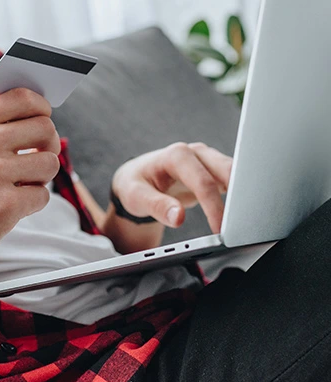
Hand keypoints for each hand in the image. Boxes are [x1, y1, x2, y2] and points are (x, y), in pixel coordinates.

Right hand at [0, 88, 60, 268]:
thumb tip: (31, 108)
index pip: (23, 98)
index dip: (42, 108)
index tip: (42, 119)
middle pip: (45, 128)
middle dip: (49, 144)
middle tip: (39, 156)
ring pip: (50, 162)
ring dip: (42, 176)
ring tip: (22, 183)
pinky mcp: (5, 205)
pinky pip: (43, 195)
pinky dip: (32, 202)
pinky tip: (12, 204)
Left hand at [111, 142, 232, 233]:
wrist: (136, 177)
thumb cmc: (135, 184)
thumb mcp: (136, 196)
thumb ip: (157, 206)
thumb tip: (178, 217)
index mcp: (176, 155)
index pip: (203, 182)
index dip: (214, 206)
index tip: (221, 229)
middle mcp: (195, 153)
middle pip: (227, 171)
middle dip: (238, 197)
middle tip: (242, 225)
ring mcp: (207, 159)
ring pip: (235, 173)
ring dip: (242, 195)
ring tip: (246, 220)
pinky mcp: (213, 169)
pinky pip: (233, 179)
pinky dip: (239, 195)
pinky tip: (241, 212)